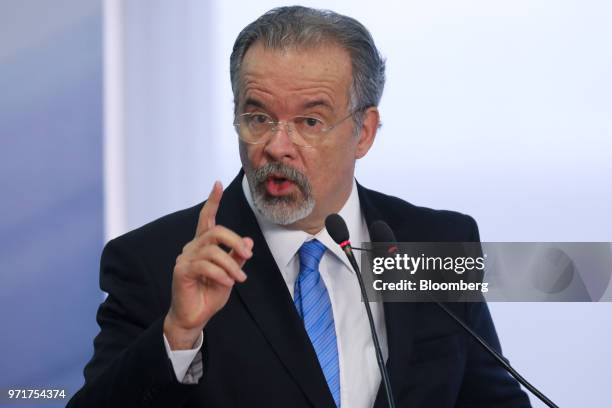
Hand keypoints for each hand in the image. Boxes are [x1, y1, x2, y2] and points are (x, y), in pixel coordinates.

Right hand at [163, 181, 252, 349]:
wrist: (195, 317)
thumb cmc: (210, 294)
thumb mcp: (230, 274)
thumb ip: (237, 257)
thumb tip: (248, 240)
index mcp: (203, 245)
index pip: (206, 218)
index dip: (212, 201)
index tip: (218, 183)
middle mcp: (192, 247)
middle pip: (216, 231)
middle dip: (235, 241)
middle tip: (249, 256)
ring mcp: (185, 258)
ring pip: (213, 250)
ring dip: (231, 265)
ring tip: (240, 280)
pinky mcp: (181, 271)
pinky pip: (205, 266)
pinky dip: (221, 274)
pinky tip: (228, 283)